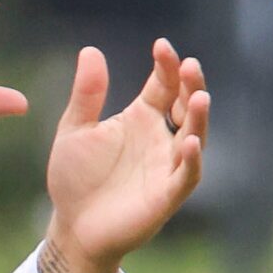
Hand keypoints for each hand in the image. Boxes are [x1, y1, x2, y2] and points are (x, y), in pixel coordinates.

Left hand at [38, 38, 208, 272]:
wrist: (72, 227)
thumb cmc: (75, 178)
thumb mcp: (74, 129)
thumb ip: (87, 94)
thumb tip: (90, 50)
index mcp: (142, 118)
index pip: (163, 85)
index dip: (167, 65)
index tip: (162, 46)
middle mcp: (160, 139)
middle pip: (186, 106)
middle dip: (191, 86)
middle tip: (190, 66)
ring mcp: (167, 167)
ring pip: (194, 138)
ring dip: (199, 118)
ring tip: (200, 96)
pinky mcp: (167, 196)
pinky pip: (185, 176)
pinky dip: (190, 160)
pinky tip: (188, 143)